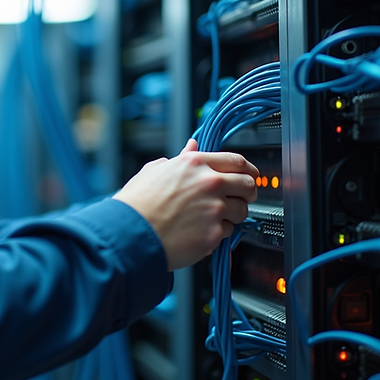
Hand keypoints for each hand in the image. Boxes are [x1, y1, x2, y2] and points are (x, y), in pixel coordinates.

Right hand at [113, 138, 258, 269]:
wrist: (129, 233)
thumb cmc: (137, 204)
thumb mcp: (155, 170)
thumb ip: (180, 158)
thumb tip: (192, 146)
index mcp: (195, 164)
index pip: (237, 161)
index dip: (248, 169)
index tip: (250, 175)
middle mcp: (209, 183)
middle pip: (249, 184)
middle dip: (248, 193)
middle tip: (240, 199)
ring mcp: (214, 209)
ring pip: (242, 211)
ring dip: (233, 215)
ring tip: (212, 218)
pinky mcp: (214, 233)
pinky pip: (228, 232)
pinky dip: (217, 233)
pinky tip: (199, 231)